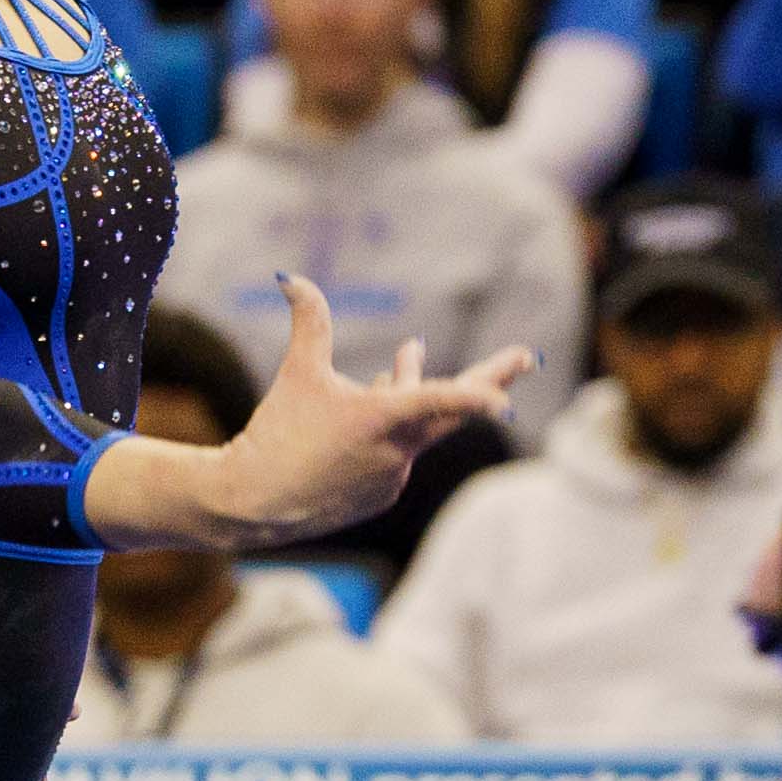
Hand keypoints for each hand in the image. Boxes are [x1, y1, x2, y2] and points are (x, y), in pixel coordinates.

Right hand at [199, 276, 535, 546]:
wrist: (253, 503)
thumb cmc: (277, 434)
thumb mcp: (296, 373)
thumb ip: (307, 323)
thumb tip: (288, 277)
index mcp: (382, 419)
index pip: (443, 402)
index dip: (480, 395)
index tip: (509, 397)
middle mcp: (398, 452)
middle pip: (457, 413)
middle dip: (492, 379)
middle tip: (528, 357)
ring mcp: (393, 477)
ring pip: (416, 427)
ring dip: (409, 390)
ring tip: (410, 352)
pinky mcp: (380, 495)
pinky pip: (397, 454)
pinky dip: (390, 427)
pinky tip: (370, 407)